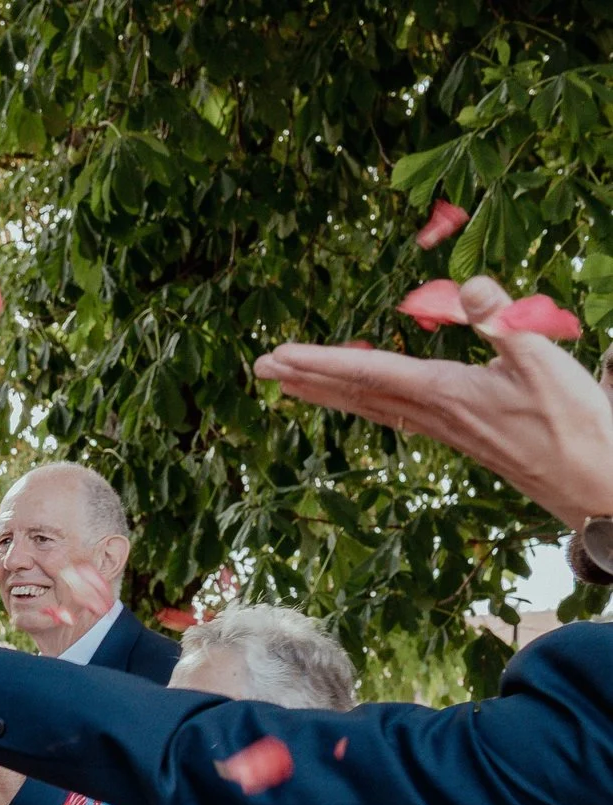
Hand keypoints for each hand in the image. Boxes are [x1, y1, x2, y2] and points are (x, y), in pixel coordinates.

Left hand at [253, 275, 612, 527]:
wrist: (594, 484)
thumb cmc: (575, 424)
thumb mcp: (544, 362)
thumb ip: (504, 321)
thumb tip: (469, 285)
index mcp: (445, 392)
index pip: (369, 372)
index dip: (320, 361)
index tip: (278, 355)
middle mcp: (433, 413)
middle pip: (357, 392)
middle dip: (307, 376)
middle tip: (260, 367)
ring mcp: (443, 427)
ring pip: (372, 405)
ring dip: (329, 390)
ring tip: (290, 382)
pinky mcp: (459, 435)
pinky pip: (396, 414)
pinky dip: (366, 402)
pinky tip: (361, 401)